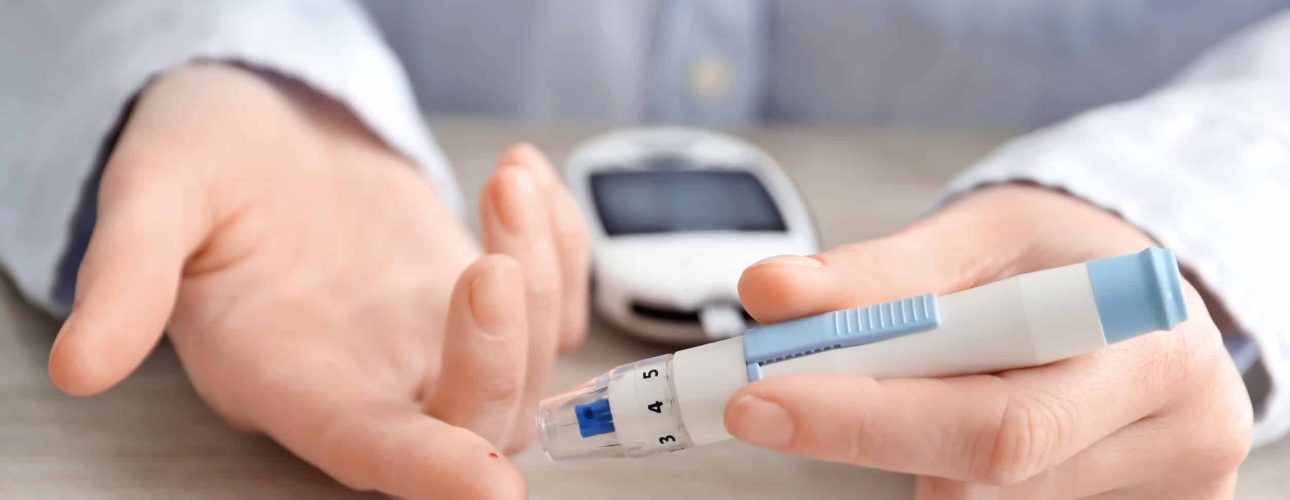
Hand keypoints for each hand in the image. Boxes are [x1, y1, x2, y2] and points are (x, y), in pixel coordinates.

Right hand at [47, 64, 588, 498]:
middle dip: (504, 350)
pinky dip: (568, 254)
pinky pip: (558, 308)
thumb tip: (82, 362)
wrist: (265, 122)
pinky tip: (529, 186)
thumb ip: (128, 273)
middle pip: (472, 418)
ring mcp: (437, 340)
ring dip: (540, 278)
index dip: (428, 472)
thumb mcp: (156, 193)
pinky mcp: (480, 297)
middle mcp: (375, 377)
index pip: (369, 448)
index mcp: (290, 375)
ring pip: (530, 364)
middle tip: (490, 258)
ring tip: (507, 183)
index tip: (491, 488)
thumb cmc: (209, 161)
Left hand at [726, 185, 1251, 498]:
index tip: (757, 400)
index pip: (997, 420)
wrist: (1141, 291)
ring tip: (903, 382)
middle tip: (767, 403)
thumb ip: (883, 271)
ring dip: (911, 445)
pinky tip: (949, 417)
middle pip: (982, 477)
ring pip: (977, 499)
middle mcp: (1179, 435)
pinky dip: (948, 465)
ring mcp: (1167, 492)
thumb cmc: (1065, 253)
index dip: (866, 420)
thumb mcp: (986, 230)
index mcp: (1153, 348)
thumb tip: (769, 294)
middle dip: (861, 434)